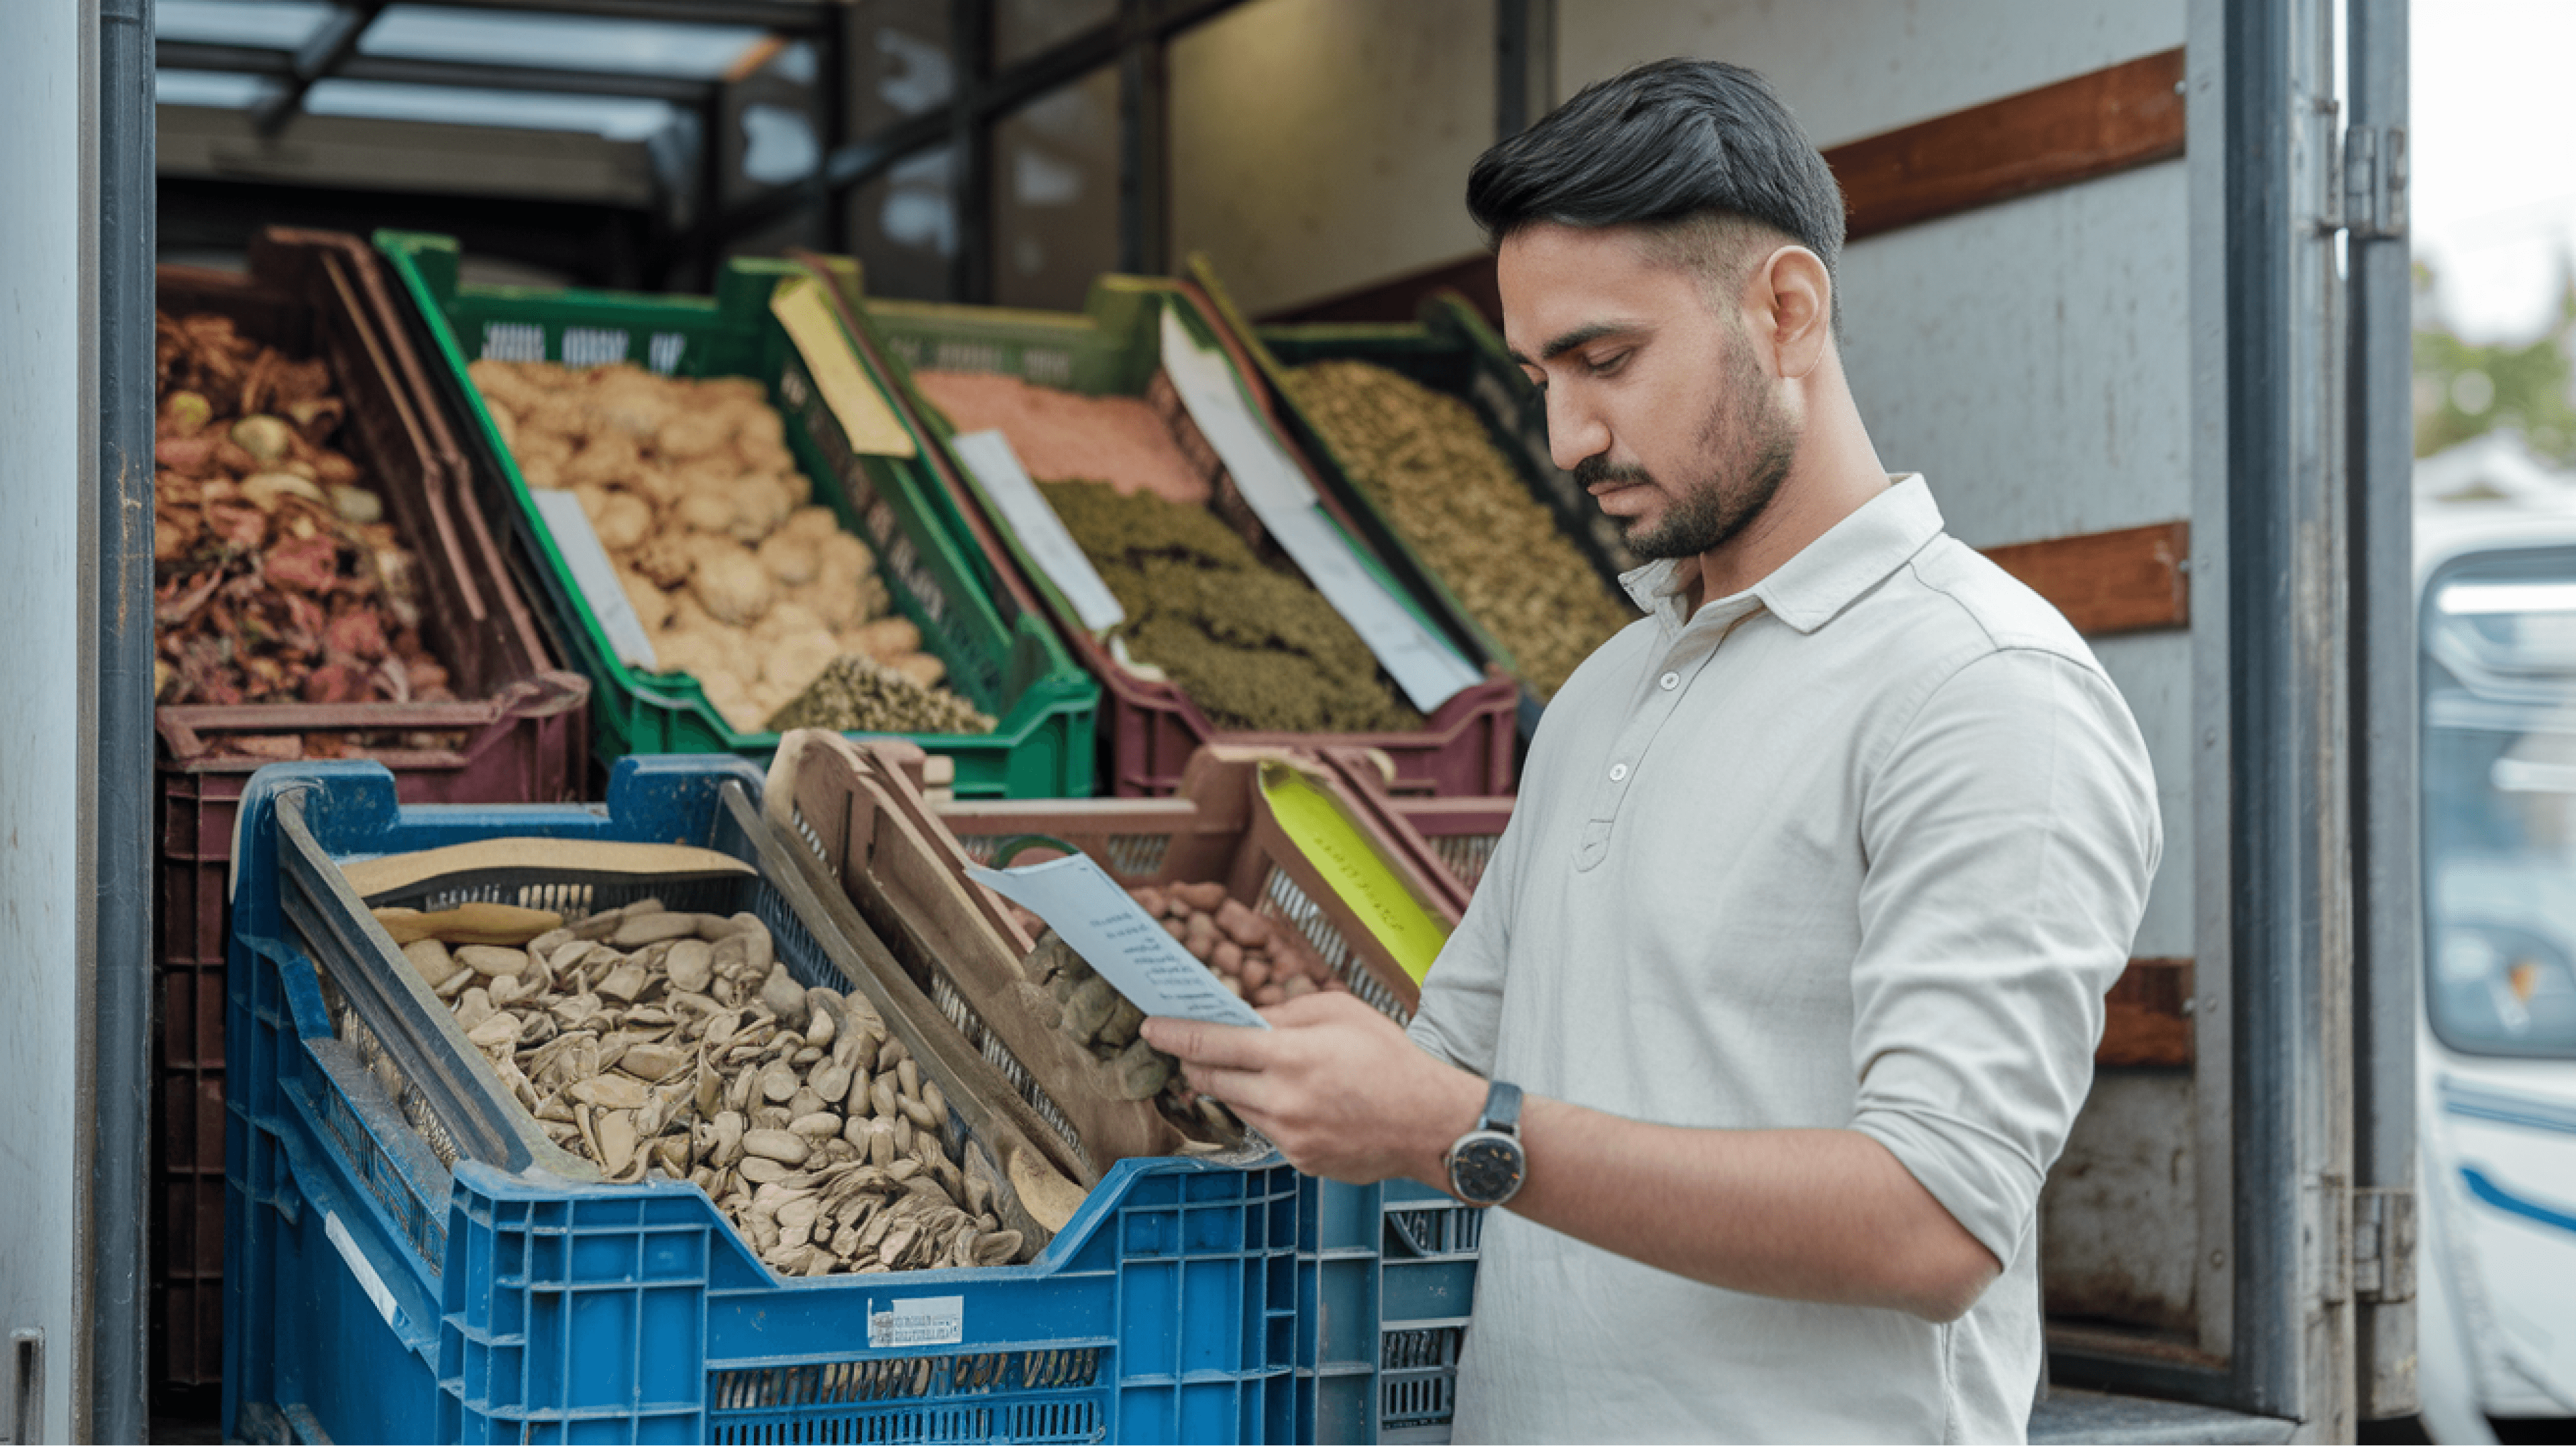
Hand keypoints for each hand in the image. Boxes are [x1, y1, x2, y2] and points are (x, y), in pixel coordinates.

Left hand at [1142, 992, 1484, 1185]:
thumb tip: (1244, 1020)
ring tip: (1263, 1070)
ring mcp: (1289, 1137)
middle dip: (1195, 1060)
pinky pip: (1265, 1131)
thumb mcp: (1341, 1012)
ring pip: (1235, 1106)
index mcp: (1292, 1056)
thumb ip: (1286, 1014)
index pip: (1212, 1043)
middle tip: (1194, 1046)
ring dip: (1235, 1086)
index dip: (1174, 1034)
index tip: (1152, 1026)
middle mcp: (1283, 1101)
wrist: (1432, 1125)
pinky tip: (1299, 1100)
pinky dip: (1269, 1111)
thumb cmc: (1391, 1060)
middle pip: (1210, 1079)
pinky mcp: (1299, 1161)